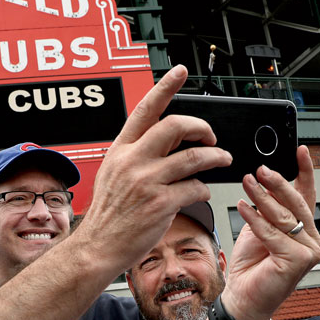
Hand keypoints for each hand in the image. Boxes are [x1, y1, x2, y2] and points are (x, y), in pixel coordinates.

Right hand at [77, 65, 231, 272]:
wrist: (97, 248)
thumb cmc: (108, 216)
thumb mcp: (113, 174)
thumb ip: (136, 155)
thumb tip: (166, 141)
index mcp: (121, 150)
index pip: (146, 109)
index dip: (166, 87)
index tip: (180, 71)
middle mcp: (133, 161)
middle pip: (175, 126)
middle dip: (202, 127)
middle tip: (211, 135)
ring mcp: (147, 182)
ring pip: (193, 157)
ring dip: (216, 156)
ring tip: (223, 159)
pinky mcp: (161, 204)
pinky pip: (194, 188)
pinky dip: (204, 189)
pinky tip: (202, 192)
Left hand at [219, 146, 319, 319]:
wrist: (243, 298)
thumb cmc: (250, 266)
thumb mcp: (258, 228)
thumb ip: (267, 207)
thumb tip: (267, 181)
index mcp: (304, 229)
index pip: (307, 195)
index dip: (305, 172)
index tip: (300, 151)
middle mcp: (312, 240)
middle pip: (296, 203)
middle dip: (278, 183)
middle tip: (261, 169)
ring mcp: (309, 252)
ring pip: (284, 217)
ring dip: (262, 198)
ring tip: (246, 183)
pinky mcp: (298, 261)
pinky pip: (273, 234)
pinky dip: (256, 220)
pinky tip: (243, 207)